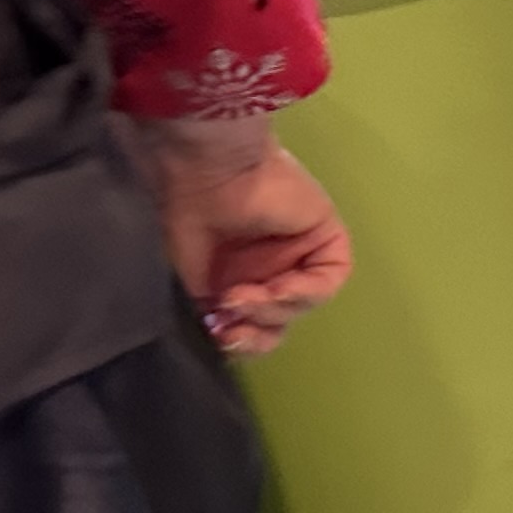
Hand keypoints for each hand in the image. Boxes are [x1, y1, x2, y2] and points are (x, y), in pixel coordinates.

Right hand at [126, 116, 353, 355]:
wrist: (201, 169)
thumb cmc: (184, 212)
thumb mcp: (187, 276)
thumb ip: (206, 310)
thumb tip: (219, 339)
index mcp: (236, 275)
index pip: (253, 326)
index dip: (240, 342)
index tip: (217, 337)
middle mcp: (270, 266)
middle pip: (280, 322)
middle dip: (256, 334)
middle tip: (230, 329)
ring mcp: (300, 253)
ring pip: (301, 305)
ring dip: (270, 312)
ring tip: (239, 297)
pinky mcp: (326, 237)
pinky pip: (328, 280)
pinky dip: (301, 292)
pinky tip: (274, 289)